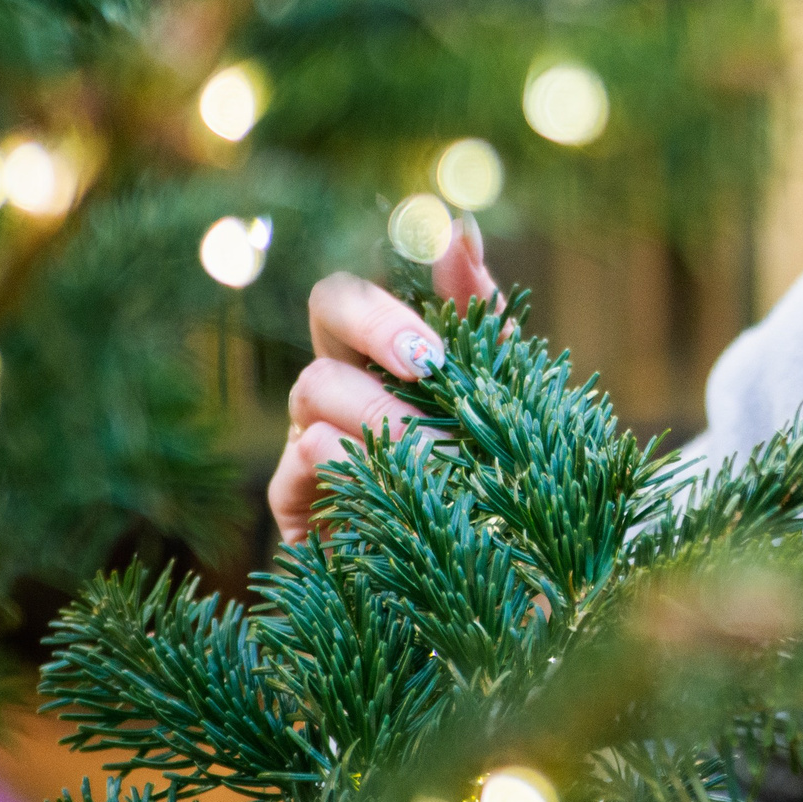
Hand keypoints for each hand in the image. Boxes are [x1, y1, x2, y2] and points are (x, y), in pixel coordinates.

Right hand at [267, 217, 500, 544]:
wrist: (508, 575)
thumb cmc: (499, 466)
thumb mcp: (505, 384)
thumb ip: (480, 310)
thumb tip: (459, 226)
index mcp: (377, 354)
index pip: (348, 296)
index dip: (383, 303)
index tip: (436, 342)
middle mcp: (336, 388)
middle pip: (322, 317)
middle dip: (381, 329)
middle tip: (433, 368)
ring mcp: (307, 446)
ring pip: (312, 392)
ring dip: (383, 412)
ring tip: (441, 448)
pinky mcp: (298, 512)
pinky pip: (294, 477)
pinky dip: (345, 477)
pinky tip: (392, 494)